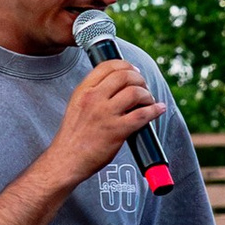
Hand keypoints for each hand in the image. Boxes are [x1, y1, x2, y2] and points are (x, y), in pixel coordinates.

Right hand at [45, 57, 165, 188]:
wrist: (66, 159)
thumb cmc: (73, 136)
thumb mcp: (77, 105)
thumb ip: (94, 94)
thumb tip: (117, 86)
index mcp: (84, 90)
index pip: (107, 65)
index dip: (126, 65)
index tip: (134, 71)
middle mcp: (94, 98)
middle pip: (125, 75)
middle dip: (140, 79)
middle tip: (144, 87)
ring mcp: (105, 114)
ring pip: (135, 92)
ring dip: (147, 95)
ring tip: (148, 101)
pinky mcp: (116, 131)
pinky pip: (142, 115)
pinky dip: (154, 110)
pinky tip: (158, 109)